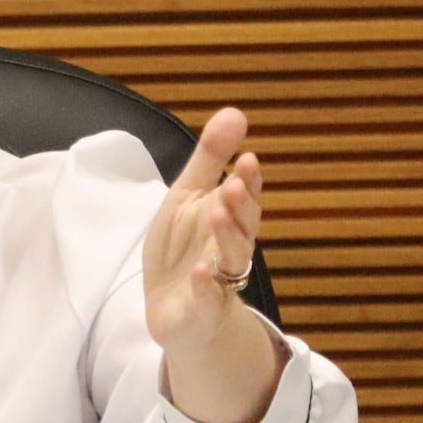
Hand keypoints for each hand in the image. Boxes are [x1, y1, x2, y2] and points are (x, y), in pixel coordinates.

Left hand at [142, 107, 262, 354]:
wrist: (174, 309)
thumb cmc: (183, 248)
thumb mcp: (187, 198)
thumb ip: (209, 159)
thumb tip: (235, 112)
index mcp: (227, 219)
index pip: (245, 198)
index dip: (249, 181)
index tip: (247, 159)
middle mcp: (229, 248)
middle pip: (243, 226)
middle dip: (241, 206)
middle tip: (234, 185)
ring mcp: (219, 281)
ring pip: (231, 259)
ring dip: (227, 236)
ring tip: (219, 213)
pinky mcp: (202, 310)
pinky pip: (207, 299)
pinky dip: (206, 286)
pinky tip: (201, 272)